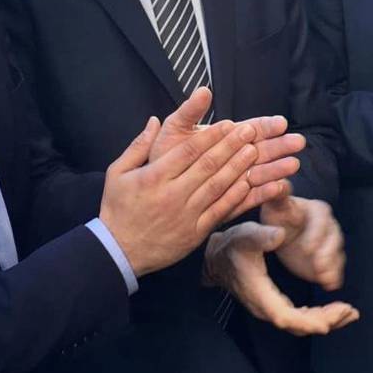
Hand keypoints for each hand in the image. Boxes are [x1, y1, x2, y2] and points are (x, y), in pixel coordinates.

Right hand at [99, 112, 266, 278]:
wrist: (119, 251)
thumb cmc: (118, 209)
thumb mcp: (118, 173)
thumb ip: (138, 146)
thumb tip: (155, 120)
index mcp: (155, 177)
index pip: (188, 151)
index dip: (211, 135)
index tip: (228, 123)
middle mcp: (173, 194)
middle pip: (208, 165)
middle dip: (231, 146)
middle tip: (249, 131)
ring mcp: (186, 214)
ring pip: (218, 186)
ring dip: (238, 167)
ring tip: (254, 151)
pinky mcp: (195, 232)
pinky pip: (220, 211)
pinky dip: (236, 197)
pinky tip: (250, 184)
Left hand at [153, 88, 300, 215]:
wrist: (150, 192)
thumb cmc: (161, 158)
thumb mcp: (174, 131)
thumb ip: (189, 112)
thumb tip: (204, 90)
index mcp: (221, 139)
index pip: (249, 129)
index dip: (265, 126)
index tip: (280, 122)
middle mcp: (230, 158)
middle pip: (260, 150)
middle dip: (279, 146)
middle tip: (298, 142)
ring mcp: (231, 180)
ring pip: (259, 172)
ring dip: (276, 168)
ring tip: (294, 164)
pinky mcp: (228, 201)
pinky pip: (249, 198)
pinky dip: (264, 193)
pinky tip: (280, 188)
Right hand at [204, 222, 359, 335]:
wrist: (217, 257)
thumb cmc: (232, 246)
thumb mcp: (245, 235)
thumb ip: (262, 236)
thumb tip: (280, 234)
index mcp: (259, 293)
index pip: (285, 316)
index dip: (307, 321)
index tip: (329, 321)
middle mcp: (264, 306)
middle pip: (296, 325)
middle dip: (324, 320)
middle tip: (350, 311)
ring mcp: (268, 308)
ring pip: (298, 324)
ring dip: (324, 320)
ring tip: (348, 313)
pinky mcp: (272, 305)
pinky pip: (297, 318)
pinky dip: (316, 317)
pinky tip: (332, 312)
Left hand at [262, 195, 344, 288]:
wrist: (280, 236)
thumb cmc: (277, 217)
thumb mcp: (274, 207)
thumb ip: (277, 197)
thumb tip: (281, 184)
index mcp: (315, 208)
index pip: (321, 218)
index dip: (315, 234)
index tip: (306, 249)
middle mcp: (328, 224)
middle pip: (333, 237)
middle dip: (326, 252)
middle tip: (316, 266)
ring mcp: (331, 241)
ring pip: (336, 252)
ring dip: (331, 265)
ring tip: (323, 278)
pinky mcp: (331, 258)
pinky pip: (336, 266)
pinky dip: (334, 276)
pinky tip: (329, 285)